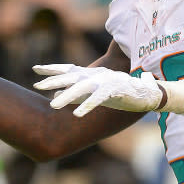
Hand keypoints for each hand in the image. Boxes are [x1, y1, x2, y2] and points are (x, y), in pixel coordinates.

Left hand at [33, 64, 162, 116]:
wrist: (147, 93)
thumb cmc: (120, 92)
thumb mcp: (95, 92)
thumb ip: (78, 93)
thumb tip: (56, 95)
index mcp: (92, 74)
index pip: (69, 69)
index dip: (52, 69)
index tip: (35, 69)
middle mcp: (97, 75)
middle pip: (71, 76)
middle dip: (53, 81)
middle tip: (37, 85)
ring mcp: (106, 81)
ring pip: (82, 87)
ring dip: (67, 96)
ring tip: (53, 105)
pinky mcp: (115, 90)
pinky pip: (98, 98)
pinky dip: (87, 105)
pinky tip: (77, 114)